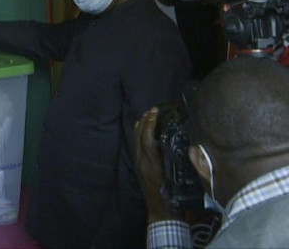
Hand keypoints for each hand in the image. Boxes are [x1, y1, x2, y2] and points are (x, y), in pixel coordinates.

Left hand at [134, 108, 181, 223]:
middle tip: (153, 110)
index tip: (156, 111)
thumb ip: (180, 161)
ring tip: (147, 116)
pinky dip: (138, 136)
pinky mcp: (138, 169)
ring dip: (140, 127)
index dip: (150, 123)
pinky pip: (135, 147)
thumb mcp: (180, 178)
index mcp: (153, 165)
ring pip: (135, 141)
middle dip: (145, 121)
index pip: (147, 139)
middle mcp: (143, 163)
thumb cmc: (176, 197)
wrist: (162, 213)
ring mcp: (138, 166)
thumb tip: (188, 143)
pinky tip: (142, 131)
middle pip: (139, 137)